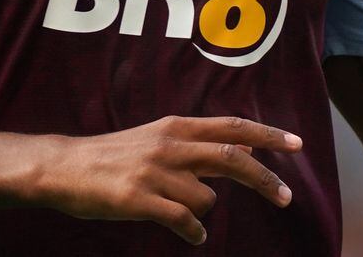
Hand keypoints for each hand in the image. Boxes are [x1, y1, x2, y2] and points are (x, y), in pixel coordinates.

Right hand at [43, 115, 302, 244]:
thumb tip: (242, 145)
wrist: (65, 167)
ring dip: (201, 209)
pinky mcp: (139, 200)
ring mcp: (155, 172)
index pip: (232, 126)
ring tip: (175, 208)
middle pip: (231, 158)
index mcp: (177, 127)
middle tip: (286, 198)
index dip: (267, 134)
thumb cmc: (116, 155)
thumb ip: (199, 142)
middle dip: (263, 178)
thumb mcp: (160, 137)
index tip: (297, 143)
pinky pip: (183, 221)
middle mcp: (171, 145)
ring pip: (206, 197)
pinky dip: (193, 232)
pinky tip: (190, 235)